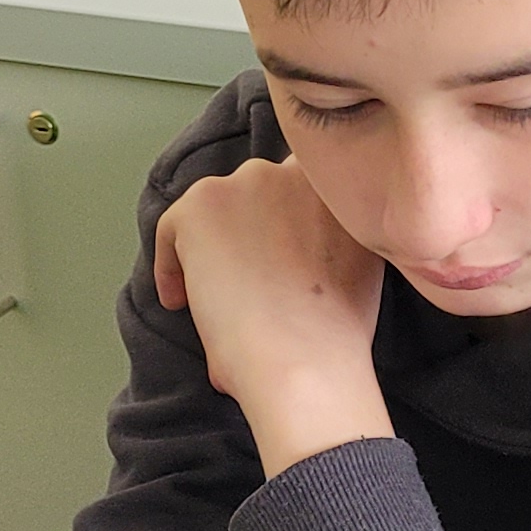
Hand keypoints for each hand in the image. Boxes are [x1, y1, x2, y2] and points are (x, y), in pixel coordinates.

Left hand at [150, 155, 391, 475]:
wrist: (303, 357)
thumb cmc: (335, 334)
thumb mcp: (359, 271)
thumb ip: (331, 246)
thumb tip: (296, 270)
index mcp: (339, 190)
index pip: (303, 192)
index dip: (283, 226)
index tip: (276, 261)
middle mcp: (297, 173)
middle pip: (260, 195)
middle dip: (249, 233)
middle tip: (244, 280)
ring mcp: (251, 182)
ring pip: (218, 211)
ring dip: (212, 248)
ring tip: (210, 295)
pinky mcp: (203, 203)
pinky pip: (174, 228)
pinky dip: (171, 266)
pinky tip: (179, 302)